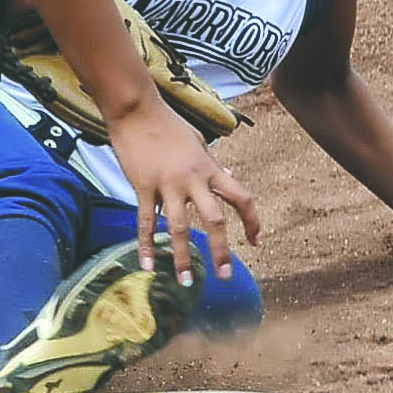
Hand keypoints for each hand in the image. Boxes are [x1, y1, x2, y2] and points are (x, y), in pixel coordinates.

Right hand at [107, 96, 259, 283]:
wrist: (136, 110)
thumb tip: (231, 177)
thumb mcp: (199, 143)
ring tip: (186, 282)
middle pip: (214, 219)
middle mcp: (192, 180)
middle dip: (221, 250)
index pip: (240, 197)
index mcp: (209, 169)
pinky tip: (148, 266)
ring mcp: (167, 185)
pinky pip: (145, 222)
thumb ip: (213, 164)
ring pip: (178, 228)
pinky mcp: (143, 187)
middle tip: (225, 276)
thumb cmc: (168, 124)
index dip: (252, 221)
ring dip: (183, 257)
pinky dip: (146, 246)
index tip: (255, 241)